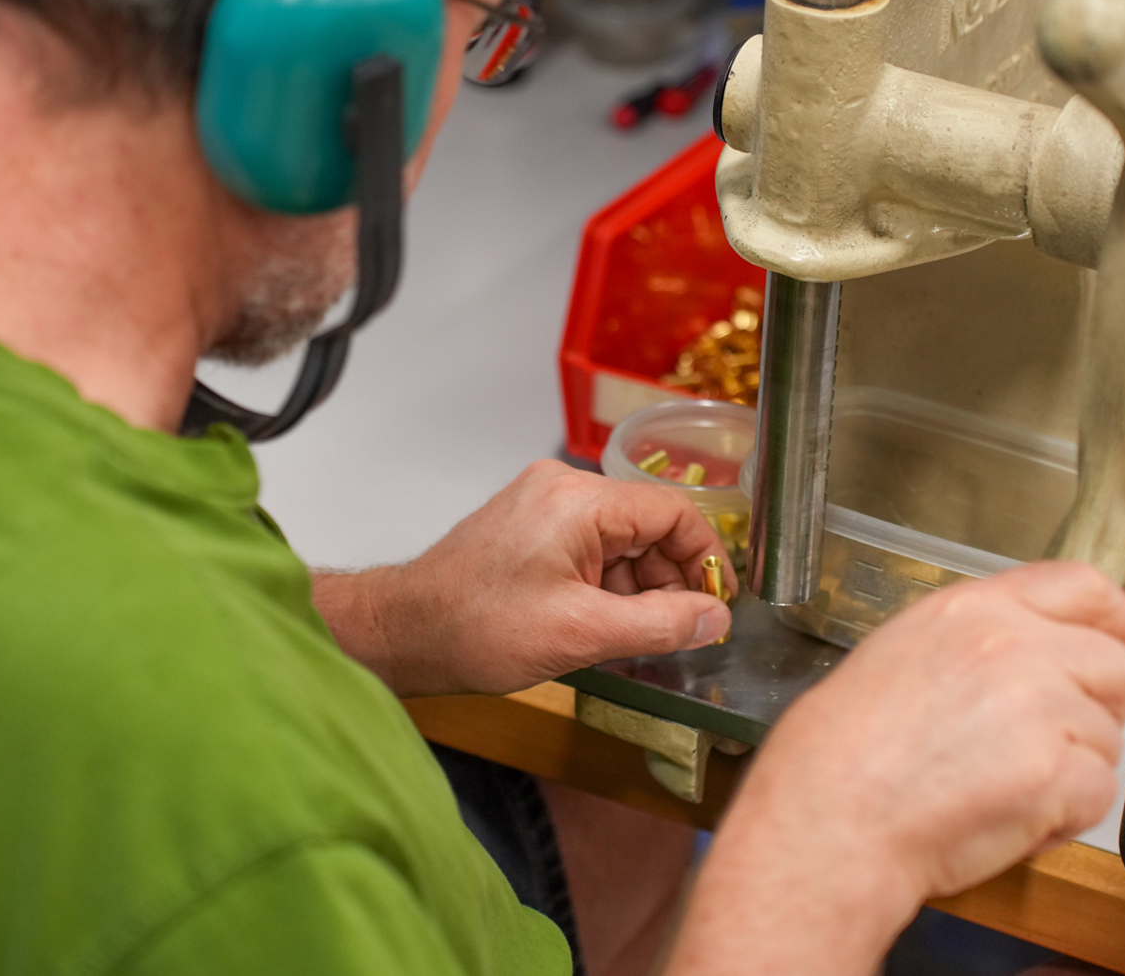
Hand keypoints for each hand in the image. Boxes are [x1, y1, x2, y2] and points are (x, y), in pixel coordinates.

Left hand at [311, 460, 735, 697]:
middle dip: (669, 579)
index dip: (706, 558)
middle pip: (647, 524)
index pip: (672, 511)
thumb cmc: (478, 630)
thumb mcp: (582, 634)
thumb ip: (659, 624)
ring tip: (631, 638)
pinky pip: (589, 546)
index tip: (720, 604)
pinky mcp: (528, 525)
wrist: (404, 632)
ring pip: (620, 539)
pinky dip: (606, 584)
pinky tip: (602, 625)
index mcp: (579, 499)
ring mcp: (542, 503)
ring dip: (637, 587)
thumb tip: (715, 618)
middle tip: (678, 632)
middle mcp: (562, 487)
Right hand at [668, 562, 1124, 975]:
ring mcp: (1041, 705)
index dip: (1113, 622)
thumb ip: (980, 639)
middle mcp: (1015, 645)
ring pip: (1107, 738)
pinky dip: (1064, 818)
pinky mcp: (1057, 771)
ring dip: (1071, 771)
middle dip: (1093, 710)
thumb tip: (1039, 653)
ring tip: (1000, 789)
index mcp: (974, 609)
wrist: (830, 816)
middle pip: (1112, 665)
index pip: (1083, 586)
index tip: (1118, 645)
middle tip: (1044, 746)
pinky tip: (1007, 819)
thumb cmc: (845, 751)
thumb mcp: (904, 651)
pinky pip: (1100, 794)